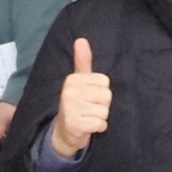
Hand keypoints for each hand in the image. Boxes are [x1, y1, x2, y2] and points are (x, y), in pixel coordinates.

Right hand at [49, 37, 112, 159]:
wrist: (64, 131)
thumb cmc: (76, 103)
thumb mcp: (79, 81)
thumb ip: (83, 61)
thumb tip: (81, 39)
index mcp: (73, 80)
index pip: (105, 82)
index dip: (102, 91)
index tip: (91, 96)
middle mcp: (69, 92)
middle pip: (107, 96)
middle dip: (102, 105)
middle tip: (90, 108)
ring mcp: (70, 109)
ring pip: (104, 111)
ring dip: (100, 117)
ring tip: (88, 117)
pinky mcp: (74, 125)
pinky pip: (100, 124)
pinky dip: (98, 128)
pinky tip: (88, 126)